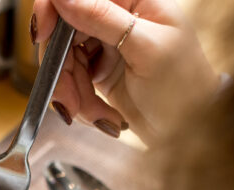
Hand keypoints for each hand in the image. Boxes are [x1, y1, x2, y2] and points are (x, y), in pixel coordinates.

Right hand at [32, 0, 216, 141]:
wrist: (192, 133)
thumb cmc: (186, 90)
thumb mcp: (148, 49)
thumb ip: (104, 18)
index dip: (53, 10)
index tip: (42, 36)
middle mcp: (118, 17)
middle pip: (64, 30)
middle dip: (63, 70)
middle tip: (70, 101)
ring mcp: (107, 44)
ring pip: (64, 60)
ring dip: (73, 94)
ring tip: (97, 115)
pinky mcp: (99, 71)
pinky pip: (72, 82)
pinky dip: (80, 102)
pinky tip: (102, 115)